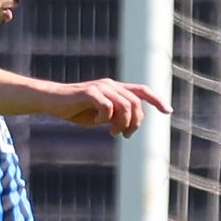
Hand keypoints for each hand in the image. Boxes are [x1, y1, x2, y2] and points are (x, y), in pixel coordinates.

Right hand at [50, 78, 169, 137]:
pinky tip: (96, 121)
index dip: (157, 100)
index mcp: (116, 89)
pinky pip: (107, 107)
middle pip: (136, 103)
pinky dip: (105, 118)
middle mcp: (111, 85)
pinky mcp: (90, 92)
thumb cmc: (76, 110)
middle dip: (135, 123)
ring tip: (112, 133)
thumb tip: (129, 124)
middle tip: (124, 136)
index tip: (168, 112)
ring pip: (126, 106)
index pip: (142, 91)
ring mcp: (101, 87)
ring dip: (122, 124)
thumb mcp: (100, 117)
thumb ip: (116, 117)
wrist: (52, 102)